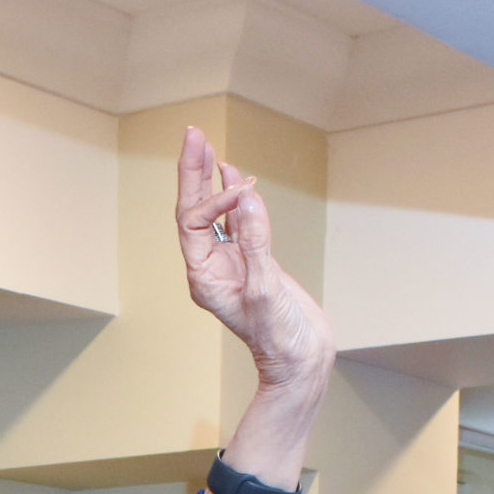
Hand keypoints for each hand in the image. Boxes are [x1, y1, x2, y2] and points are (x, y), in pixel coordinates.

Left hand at [176, 125, 333, 393]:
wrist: (300, 360)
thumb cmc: (280, 336)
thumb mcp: (266, 289)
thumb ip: (256, 242)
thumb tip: (246, 196)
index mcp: (203, 277)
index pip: (195, 223)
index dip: (216, 199)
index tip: (246, 191)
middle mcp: (210, 267)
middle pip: (193, 211)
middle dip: (193, 172)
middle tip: (193, 133)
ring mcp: (229, 264)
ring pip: (213, 213)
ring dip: (209, 179)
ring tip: (205, 145)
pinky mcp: (251, 262)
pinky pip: (235, 223)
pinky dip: (235, 197)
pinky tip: (235, 176)